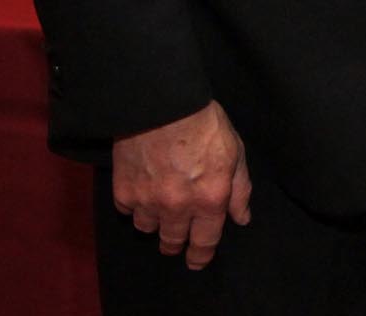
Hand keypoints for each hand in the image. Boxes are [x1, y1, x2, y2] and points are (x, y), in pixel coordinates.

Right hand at [111, 99, 251, 270]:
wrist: (162, 103)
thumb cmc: (204, 123)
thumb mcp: (235, 152)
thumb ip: (240, 189)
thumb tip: (241, 218)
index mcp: (210, 198)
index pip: (205, 242)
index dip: (200, 255)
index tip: (196, 261)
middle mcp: (179, 207)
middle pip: (173, 241)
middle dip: (176, 244)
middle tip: (176, 240)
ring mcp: (148, 201)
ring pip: (148, 229)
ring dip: (155, 222)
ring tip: (159, 209)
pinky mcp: (123, 192)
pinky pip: (128, 211)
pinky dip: (134, 205)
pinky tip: (141, 190)